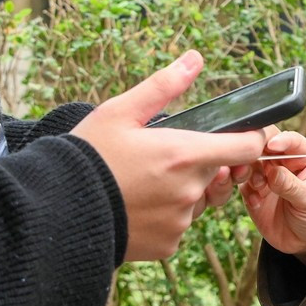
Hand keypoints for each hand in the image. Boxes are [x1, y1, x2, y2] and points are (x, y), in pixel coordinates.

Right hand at [71, 52, 266, 262]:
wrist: (56, 210)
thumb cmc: (87, 156)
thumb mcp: (120, 111)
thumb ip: (163, 86)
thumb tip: (195, 59)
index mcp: (184, 154)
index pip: (247, 147)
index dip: (249, 138)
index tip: (238, 135)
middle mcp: (189, 192)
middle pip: (218, 173)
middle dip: (200, 163)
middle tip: (162, 156)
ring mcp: (180, 222)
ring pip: (198, 201)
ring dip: (183, 191)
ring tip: (145, 182)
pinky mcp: (168, 246)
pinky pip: (179, 226)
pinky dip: (166, 216)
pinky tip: (137, 205)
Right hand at [238, 126, 305, 270]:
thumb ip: (291, 185)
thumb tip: (272, 172)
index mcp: (304, 155)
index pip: (291, 140)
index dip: (280, 140)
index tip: (271, 146)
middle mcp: (283, 160)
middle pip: (264, 147)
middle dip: (256, 155)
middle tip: (252, 165)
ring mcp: (266, 174)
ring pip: (249, 163)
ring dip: (250, 174)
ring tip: (259, 187)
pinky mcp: (253, 190)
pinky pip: (242, 184)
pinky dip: (247, 192)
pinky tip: (256, 203)